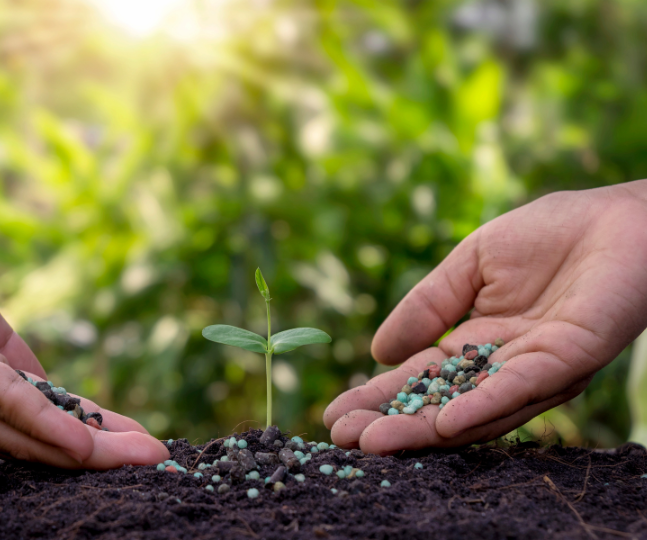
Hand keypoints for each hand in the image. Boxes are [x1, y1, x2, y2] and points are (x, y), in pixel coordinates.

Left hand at [0, 198, 168, 467]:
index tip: (131, 441)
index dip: (85, 429)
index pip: (33, 416)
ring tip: (144, 458)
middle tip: (156, 461)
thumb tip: (44, 383)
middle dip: (99, 452)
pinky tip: (88, 446)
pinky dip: (49, 428)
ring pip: (27, 433)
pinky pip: (5, 403)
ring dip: (90, 451)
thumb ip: (3, 348)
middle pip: (36, 438)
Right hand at [324, 181, 646, 453]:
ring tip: (374, 440)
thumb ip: (428, 304)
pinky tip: (442, 423)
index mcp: (478, 342)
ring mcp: (534, 370)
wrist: (619, 218)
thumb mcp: (471, 263)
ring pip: (472, 410)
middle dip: (392, 423)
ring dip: (423, 429)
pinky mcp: (566, 361)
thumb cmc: (549, 235)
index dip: (379, 395)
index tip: (335, 413)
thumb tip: (378, 350)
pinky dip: (480, 407)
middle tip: (343, 439)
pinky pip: (518, 389)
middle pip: (439, 404)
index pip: (421, 377)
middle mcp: (503, 367)